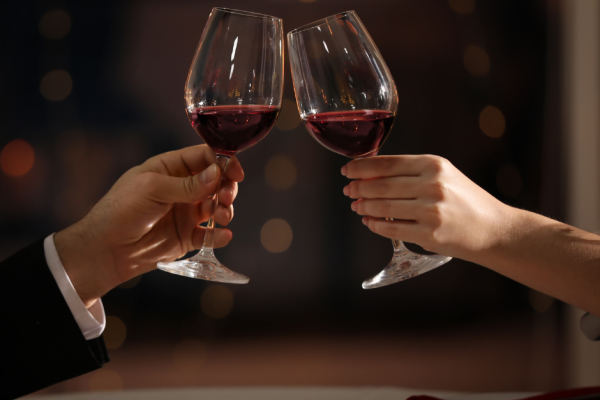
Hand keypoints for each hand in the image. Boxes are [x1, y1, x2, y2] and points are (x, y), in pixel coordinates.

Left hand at [54, 145, 243, 307]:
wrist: (106, 249)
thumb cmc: (121, 210)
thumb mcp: (152, 189)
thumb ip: (187, 185)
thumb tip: (217, 174)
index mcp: (170, 168)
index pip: (204, 157)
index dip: (223, 162)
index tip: (235, 174)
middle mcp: (181, 189)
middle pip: (216, 182)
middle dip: (226, 188)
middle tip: (226, 198)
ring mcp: (185, 213)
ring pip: (216, 207)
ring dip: (225, 210)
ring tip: (221, 217)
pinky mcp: (186, 236)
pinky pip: (209, 234)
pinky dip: (219, 235)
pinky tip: (223, 235)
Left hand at [341, 155, 513, 260]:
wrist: (493, 229)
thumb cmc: (464, 200)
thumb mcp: (442, 175)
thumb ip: (410, 172)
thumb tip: (369, 174)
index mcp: (434, 165)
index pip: (387, 163)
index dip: (362, 167)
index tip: (347, 170)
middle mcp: (432, 185)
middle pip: (381, 185)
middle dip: (358, 188)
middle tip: (348, 190)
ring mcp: (431, 211)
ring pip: (382, 207)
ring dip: (364, 206)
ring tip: (356, 206)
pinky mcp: (429, 234)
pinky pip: (391, 228)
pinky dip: (375, 225)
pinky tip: (369, 221)